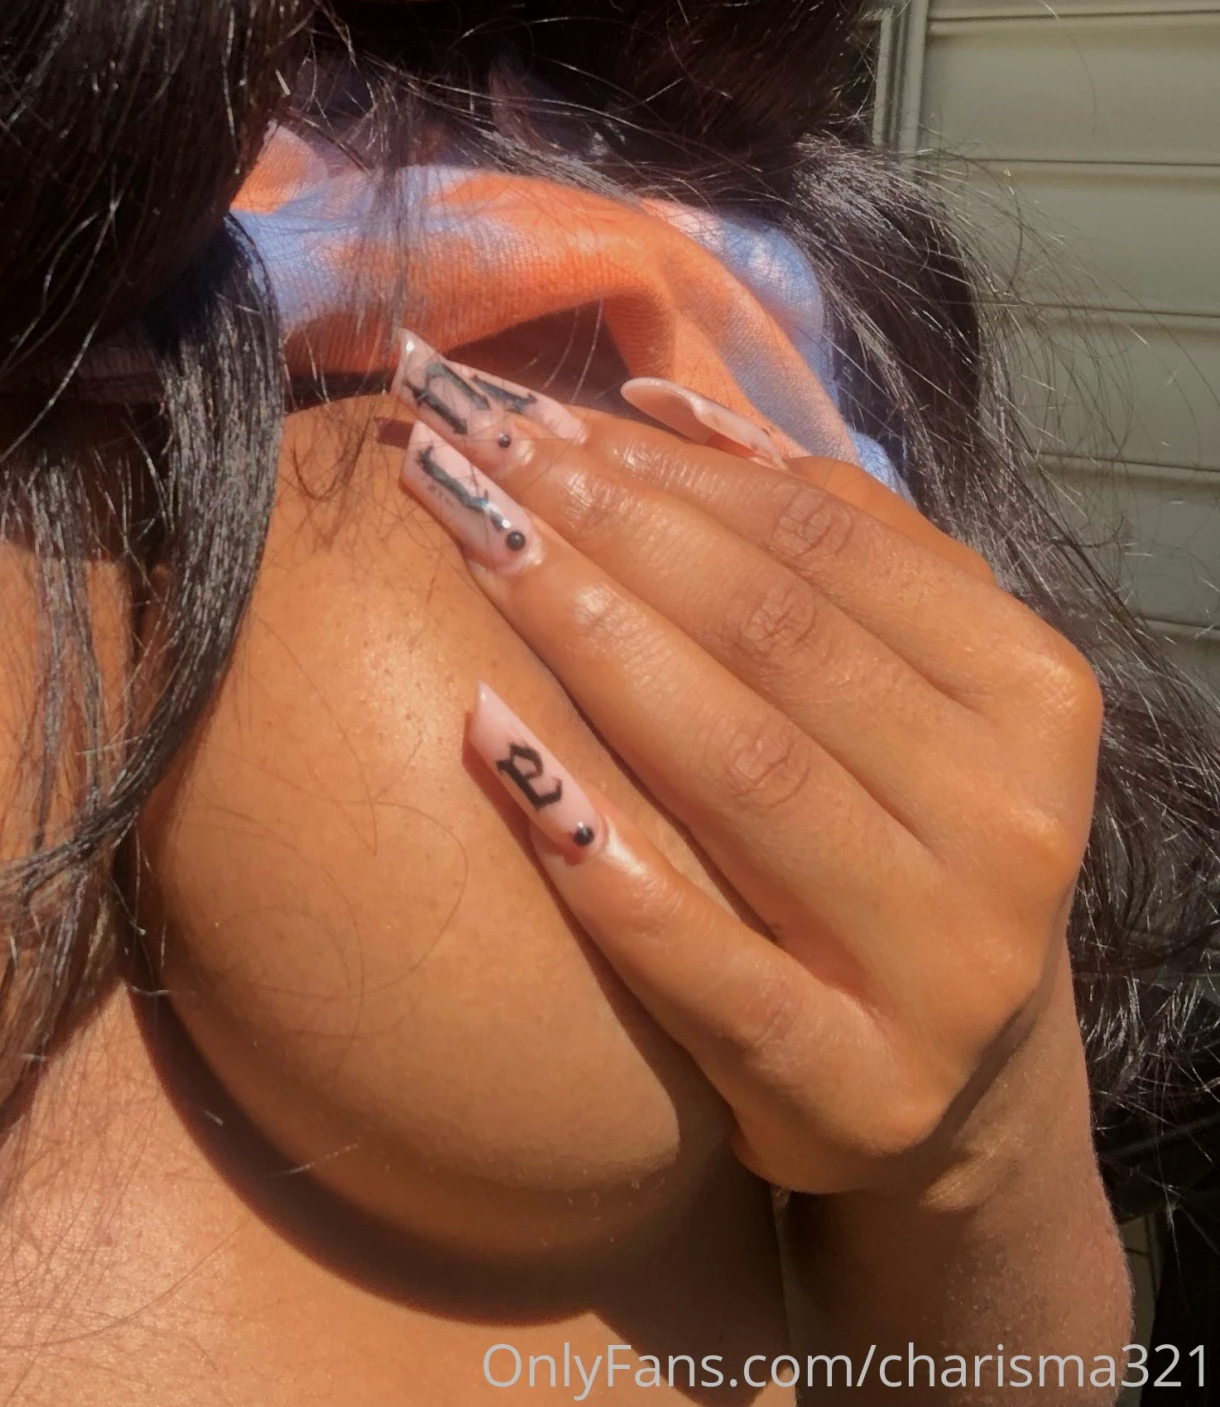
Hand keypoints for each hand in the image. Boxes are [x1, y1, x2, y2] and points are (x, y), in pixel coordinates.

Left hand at [389, 336, 1104, 1202]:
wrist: (960, 1089)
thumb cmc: (897, 828)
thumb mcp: (903, 677)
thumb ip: (814, 531)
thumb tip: (655, 400)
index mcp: (1029, 692)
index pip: (822, 541)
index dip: (659, 467)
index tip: (515, 412)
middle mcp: (1009, 823)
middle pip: (771, 637)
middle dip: (602, 526)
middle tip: (461, 453)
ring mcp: (943, 965)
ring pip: (740, 769)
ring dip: (587, 641)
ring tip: (466, 548)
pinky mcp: (854, 1086)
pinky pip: (702, 958)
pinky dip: (594, 851)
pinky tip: (487, 741)